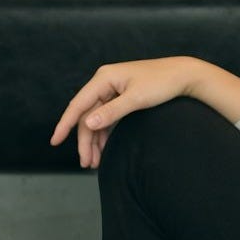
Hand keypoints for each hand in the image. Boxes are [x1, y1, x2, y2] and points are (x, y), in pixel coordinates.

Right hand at [50, 57, 198, 168]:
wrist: (184, 75)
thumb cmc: (162, 83)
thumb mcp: (136, 99)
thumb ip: (111, 112)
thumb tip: (87, 124)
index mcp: (104, 78)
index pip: (78, 105)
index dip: (65, 124)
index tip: (54, 141)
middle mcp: (104, 82)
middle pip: (86, 115)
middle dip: (85, 140)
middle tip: (87, 164)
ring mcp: (113, 89)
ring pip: (96, 118)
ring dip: (94, 140)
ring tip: (94, 162)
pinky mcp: (121, 96)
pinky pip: (107, 117)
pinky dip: (104, 133)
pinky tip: (103, 149)